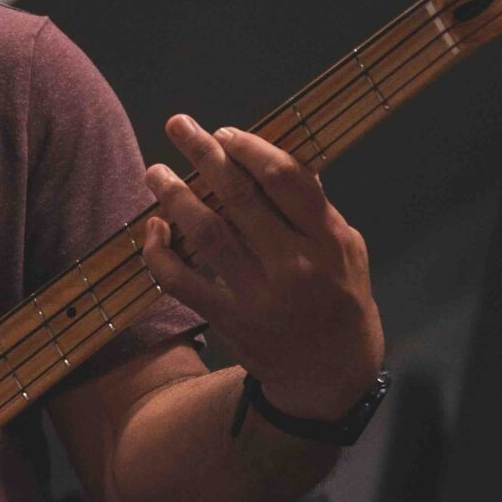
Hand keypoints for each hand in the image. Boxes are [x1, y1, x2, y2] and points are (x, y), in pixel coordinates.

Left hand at [140, 116, 383, 419]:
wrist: (331, 376)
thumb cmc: (340, 301)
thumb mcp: (348, 251)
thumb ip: (315, 209)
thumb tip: (275, 156)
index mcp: (329, 241)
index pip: (286, 179)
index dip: (250, 149)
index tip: (226, 132)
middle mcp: (295, 266)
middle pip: (240, 197)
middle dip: (204, 155)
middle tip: (179, 126)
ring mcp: (259, 296)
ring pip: (206, 233)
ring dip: (174, 197)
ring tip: (155, 171)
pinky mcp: (229, 320)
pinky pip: (182, 281)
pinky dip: (160, 253)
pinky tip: (154, 227)